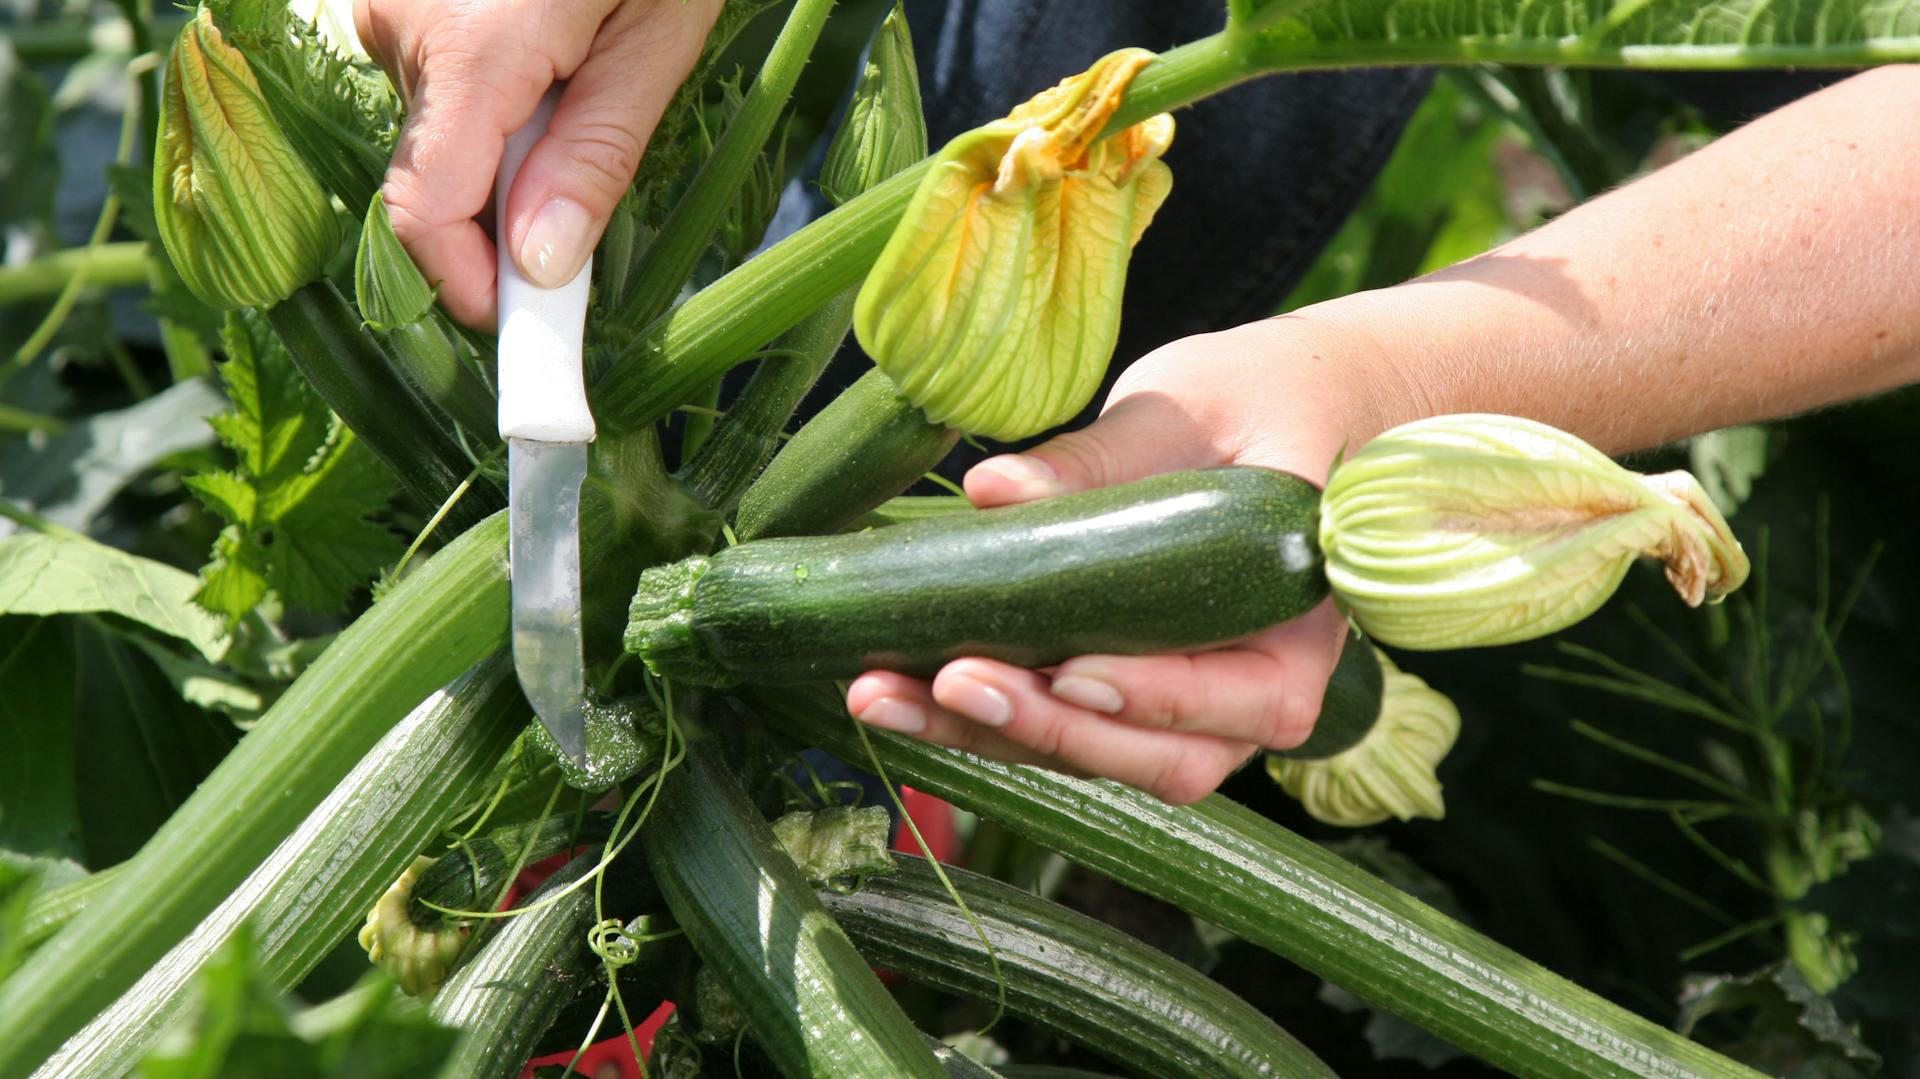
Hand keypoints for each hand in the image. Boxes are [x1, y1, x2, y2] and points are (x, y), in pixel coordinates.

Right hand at [354, 0, 722, 327]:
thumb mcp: (657, 37)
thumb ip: (595, 156)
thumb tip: (540, 270)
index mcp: (468, 48)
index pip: (427, 214)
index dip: (474, 288)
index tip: (534, 326)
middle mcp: (400, 27)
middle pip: (436, 184)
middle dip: (508, 214)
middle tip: (589, 181)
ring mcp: (389, 9)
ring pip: (438, 142)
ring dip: (505, 152)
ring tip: (578, 78)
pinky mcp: (397, 2)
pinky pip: (437, 93)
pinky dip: (492, 106)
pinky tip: (546, 55)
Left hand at [845, 314, 1400, 802]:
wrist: (1279, 411)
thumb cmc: (1257, 401)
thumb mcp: (1187, 412)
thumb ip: (1100, 460)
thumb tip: (991, 490)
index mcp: (1302, 628)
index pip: (1241, 695)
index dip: (1153, 697)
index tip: (1069, 671)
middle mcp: (1255, 693)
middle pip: (1161, 758)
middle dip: (1047, 730)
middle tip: (949, 683)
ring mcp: (1189, 709)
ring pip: (1094, 759)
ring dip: (985, 735)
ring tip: (878, 694)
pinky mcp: (1124, 697)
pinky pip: (1056, 728)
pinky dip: (975, 718)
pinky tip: (893, 685)